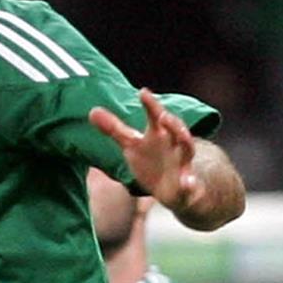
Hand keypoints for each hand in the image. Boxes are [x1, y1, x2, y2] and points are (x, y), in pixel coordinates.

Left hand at [88, 88, 204, 214]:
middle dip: (172, 122)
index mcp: (159, 134)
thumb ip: (114, 129)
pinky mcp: (187, 183)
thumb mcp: (131, 145)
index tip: (142, 92)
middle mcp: (173, 144)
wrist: (173, 190)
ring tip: (182, 135)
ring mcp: (182, 163)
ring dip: (186, 142)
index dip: (150, 105)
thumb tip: (92, 111)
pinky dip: (189, 183)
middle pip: (177, 129)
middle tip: (163, 115)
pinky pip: (190, 183)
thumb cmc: (151, 161)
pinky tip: (188, 183)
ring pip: (188, 150)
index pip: (155, 116)